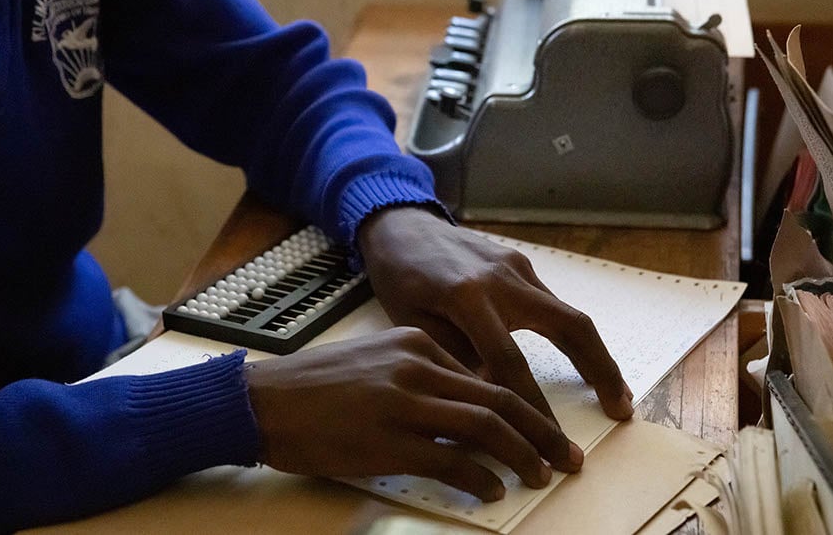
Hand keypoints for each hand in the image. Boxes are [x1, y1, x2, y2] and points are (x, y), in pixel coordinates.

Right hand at [244, 327, 583, 500]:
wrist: (263, 401)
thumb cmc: (318, 386)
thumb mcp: (378, 360)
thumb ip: (423, 374)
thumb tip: (469, 406)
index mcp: (417, 343)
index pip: (488, 375)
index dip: (526, 407)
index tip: (546, 430)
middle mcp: (417, 367)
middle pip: (500, 399)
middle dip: (543, 432)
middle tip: (569, 457)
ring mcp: (404, 403)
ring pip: (485, 427)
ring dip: (523, 455)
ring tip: (542, 475)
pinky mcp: (388, 440)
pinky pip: (451, 459)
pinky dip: (480, 477)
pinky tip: (492, 490)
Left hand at [357, 206, 633, 421]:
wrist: (402, 225)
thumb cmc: (399, 280)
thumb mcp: (414, 327)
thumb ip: (456, 361)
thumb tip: (493, 402)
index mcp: (468, 298)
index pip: (509, 365)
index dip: (533, 409)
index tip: (548, 445)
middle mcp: (503, 279)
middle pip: (569, 326)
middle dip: (599, 370)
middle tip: (621, 409)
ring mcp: (517, 267)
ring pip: (569, 314)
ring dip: (596, 353)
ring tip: (615, 392)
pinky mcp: (521, 264)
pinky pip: (552, 304)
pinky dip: (571, 335)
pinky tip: (582, 360)